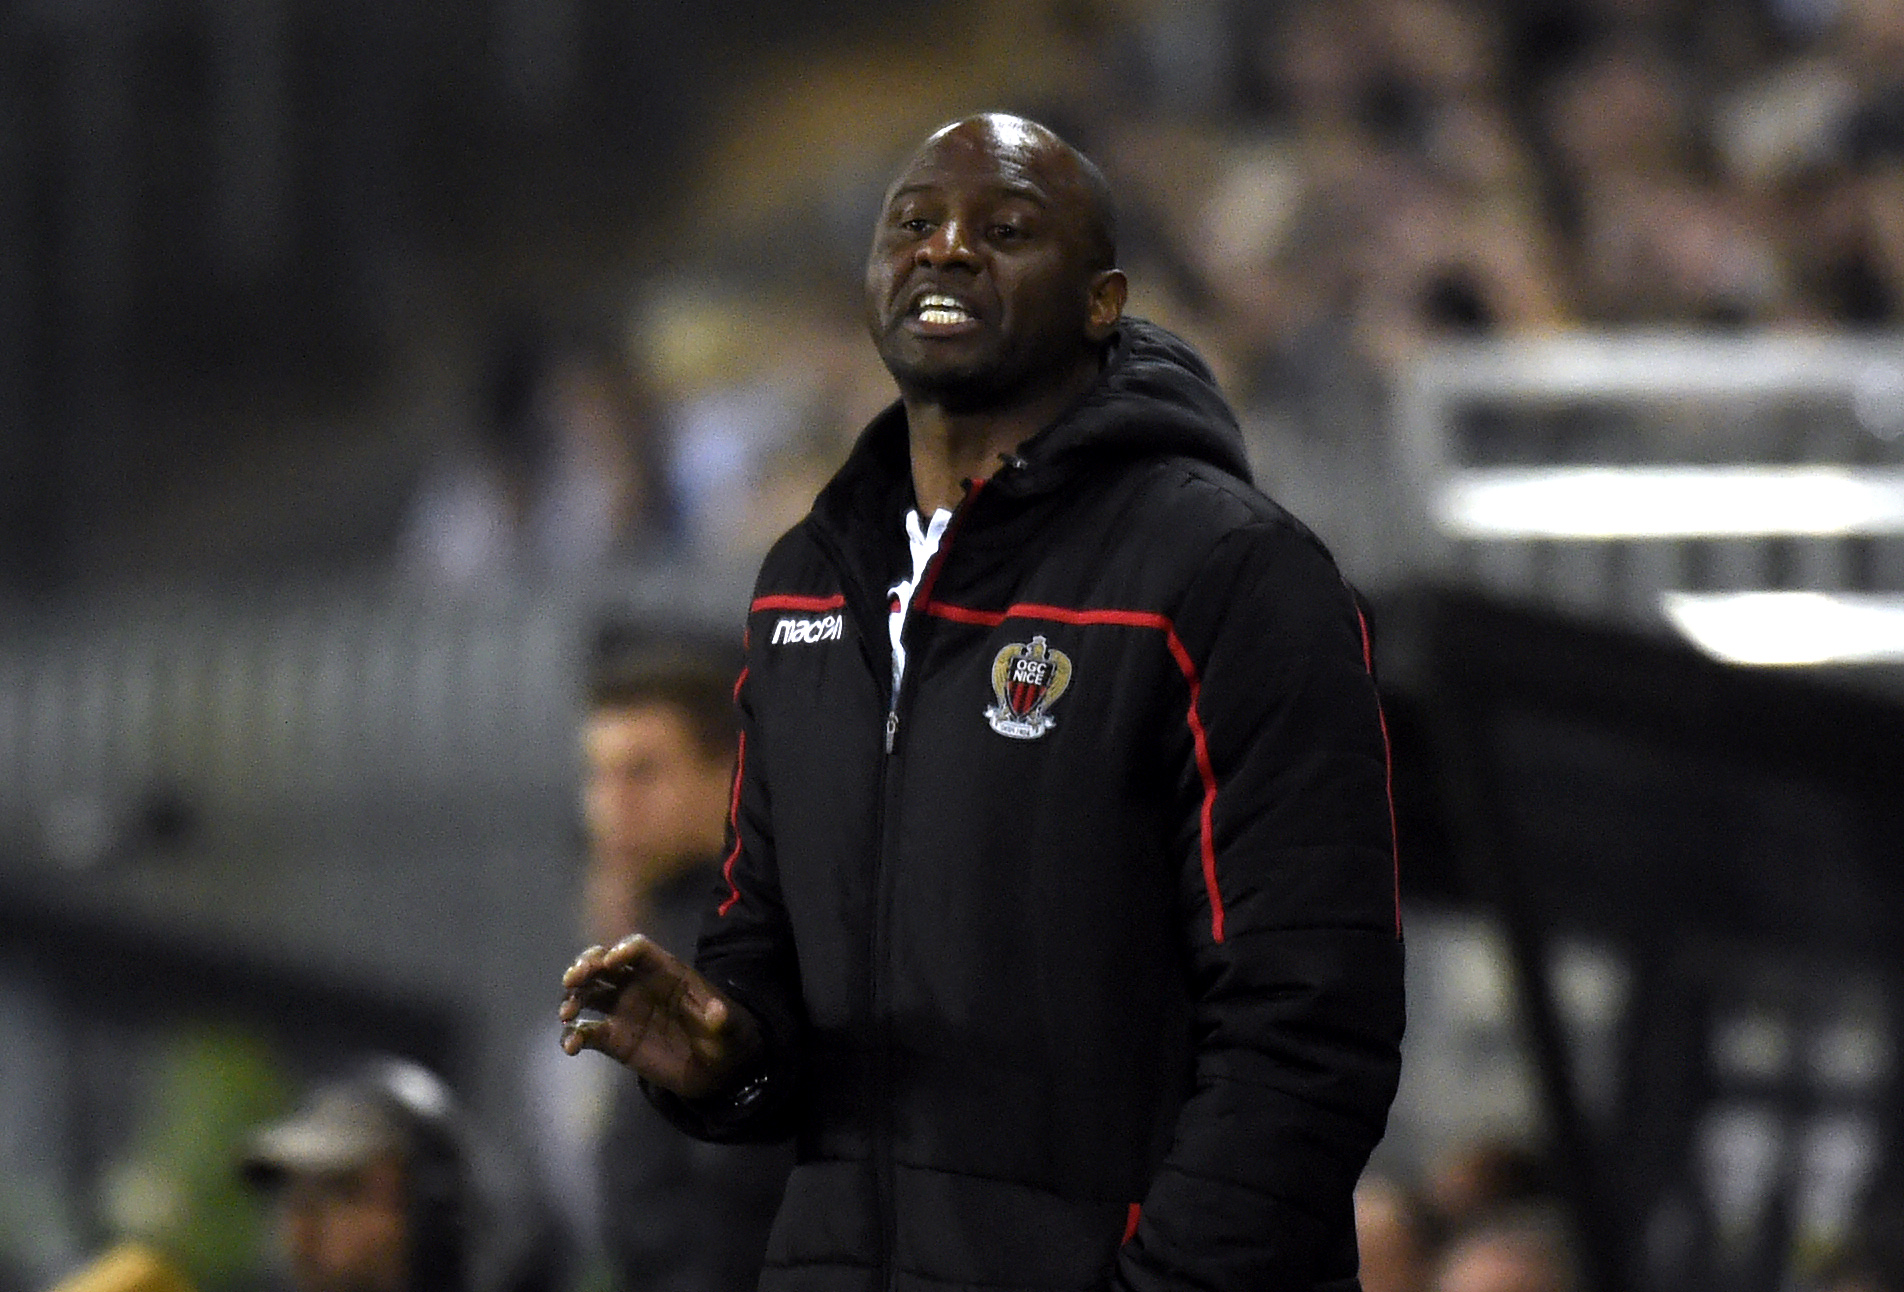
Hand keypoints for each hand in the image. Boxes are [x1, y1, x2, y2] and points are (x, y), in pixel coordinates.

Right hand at [558, 934, 762, 1099]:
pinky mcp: (614, 1038)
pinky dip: (574, 1035)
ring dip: (573, 996)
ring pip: (590, 992)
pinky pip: (588, 1031)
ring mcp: (623, 1010)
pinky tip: (571, 1046)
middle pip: (605, 964)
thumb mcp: (732, 1030)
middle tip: (573, 978)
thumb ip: (724, 1020)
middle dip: (586, 965)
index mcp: (666, 972)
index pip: (639, 950)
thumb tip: (717, 1012)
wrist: (715, 1070)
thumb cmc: (725, 1038)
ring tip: (568, 1013)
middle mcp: (638, 984)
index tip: (611, 962)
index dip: (624, 950)